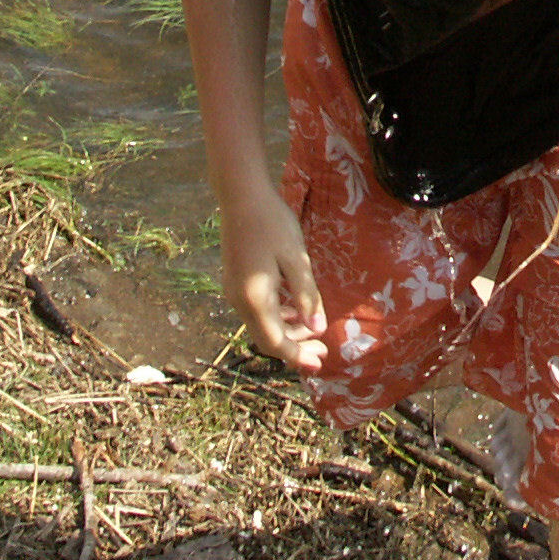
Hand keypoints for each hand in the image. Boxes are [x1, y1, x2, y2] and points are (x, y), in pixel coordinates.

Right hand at [220, 185, 326, 372]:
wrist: (241, 196)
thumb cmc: (272, 224)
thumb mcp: (296, 259)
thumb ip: (306, 296)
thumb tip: (317, 329)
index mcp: (256, 300)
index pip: (276, 342)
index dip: (298, 356)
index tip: (320, 363)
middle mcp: (240, 301)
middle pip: (267, 338)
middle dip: (295, 348)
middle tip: (323, 350)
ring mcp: (234, 291)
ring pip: (261, 325)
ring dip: (287, 332)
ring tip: (313, 331)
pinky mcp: (236, 280)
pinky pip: (257, 310)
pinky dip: (277, 317)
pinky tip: (295, 309)